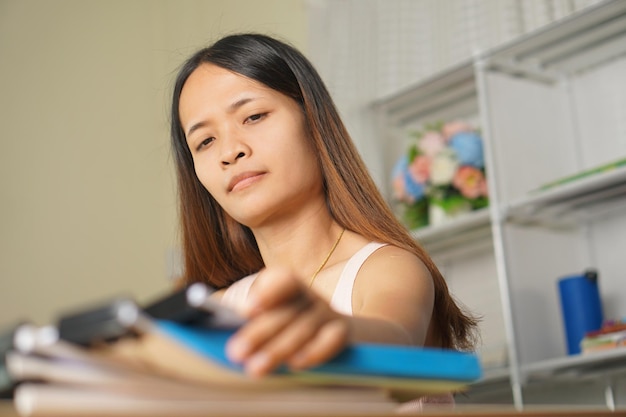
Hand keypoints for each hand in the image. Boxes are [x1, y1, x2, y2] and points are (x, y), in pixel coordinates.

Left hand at [224, 267, 349, 376]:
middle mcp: (309, 296)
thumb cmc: (288, 323)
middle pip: (286, 312)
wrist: (333, 330)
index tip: (245, 312)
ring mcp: (327, 314)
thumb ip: (252, 322)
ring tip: (255, 369)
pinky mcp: (341, 333)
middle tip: (236, 353)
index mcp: (289, 285)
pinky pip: (331, 340)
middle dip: (259, 333)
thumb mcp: (271, 315)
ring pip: (304, 328)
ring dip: (279, 349)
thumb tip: (221, 334)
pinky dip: (315, 352)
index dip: (267, 294)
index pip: (284, 281)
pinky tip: (296, 364)